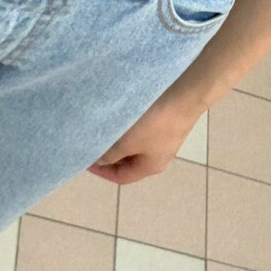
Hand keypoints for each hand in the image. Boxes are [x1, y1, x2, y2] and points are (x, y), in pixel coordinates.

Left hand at [87, 93, 201, 184]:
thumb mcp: (127, 142)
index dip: (101, 172)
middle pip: (128, 161)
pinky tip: (122, 115)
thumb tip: (101, 161)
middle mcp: (159, 155)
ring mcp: (165, 137)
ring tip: (104, 127)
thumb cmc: (155, 123)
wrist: (185, 94)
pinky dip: (130, 127)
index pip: (121, 177)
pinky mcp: (167, 120)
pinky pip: (143, 129)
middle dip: (110, 154)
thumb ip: (110, 154)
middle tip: (92, 142)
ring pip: (135, 143)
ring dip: (119, 138)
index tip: (85, 159)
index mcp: (150, 167)